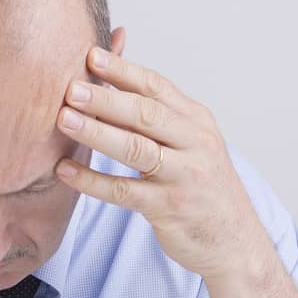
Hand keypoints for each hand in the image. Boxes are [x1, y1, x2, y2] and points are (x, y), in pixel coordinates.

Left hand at [53, 46, 265, 282]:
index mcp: (197, 121)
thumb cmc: (202, 187)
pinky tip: (65, 171)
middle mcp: (195, 143)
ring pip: (135, 148)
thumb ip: (158, 112)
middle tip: (71, 87)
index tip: (90, 55)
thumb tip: (118, 73)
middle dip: (106, 97)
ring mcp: (183, 176)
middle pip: (145, 113)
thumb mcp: (191, 143)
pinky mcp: (169, 208)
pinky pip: (124, 191)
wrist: (234, 241)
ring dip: (96, 132)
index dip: (123, 71)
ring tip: (63, 119)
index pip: (156, 87)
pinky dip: (92, 181)